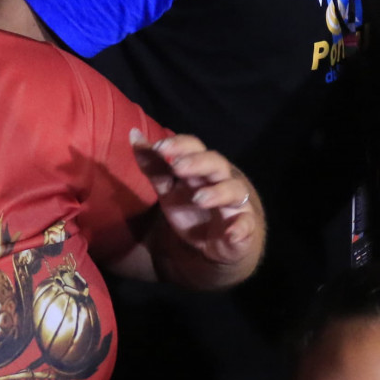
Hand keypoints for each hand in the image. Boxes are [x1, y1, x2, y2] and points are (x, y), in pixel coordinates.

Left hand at [132, 130, 263, 271]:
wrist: (216, 243)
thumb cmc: (193, 209)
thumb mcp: (169, 190)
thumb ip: (153, 167)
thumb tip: (133, 135)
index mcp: (202, 169)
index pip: (195, 148)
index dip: (180, 145)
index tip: (159, 148)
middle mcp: (221, 180)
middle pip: (216, 163)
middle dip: (198, 163)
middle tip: (178, 166)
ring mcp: (236, 203)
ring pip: (234, 190)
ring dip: (218, 193)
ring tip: (198, 198)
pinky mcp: (244, 226)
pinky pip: (247, 225)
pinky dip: (240, 228)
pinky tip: (231, 233)